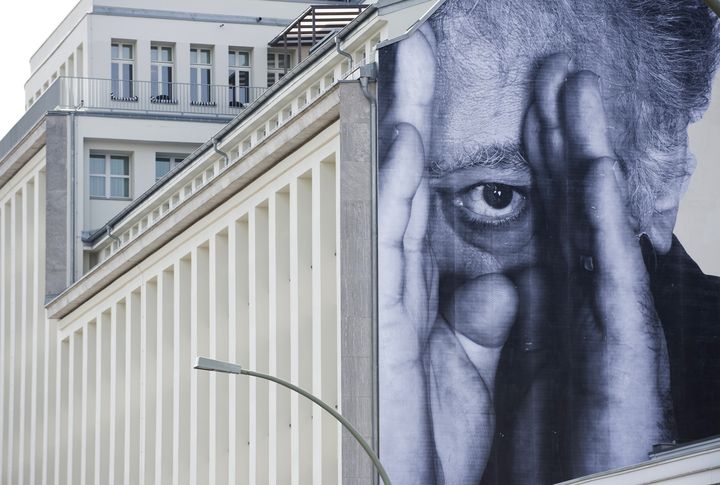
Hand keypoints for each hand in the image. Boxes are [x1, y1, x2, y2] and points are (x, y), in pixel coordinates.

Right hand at [379, 27, 517, 483]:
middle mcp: (397, 285)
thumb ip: (479, 323)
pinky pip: (389, 238)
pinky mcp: (379, 318)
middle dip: (412, 116)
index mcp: (422, 297)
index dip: (432, 149)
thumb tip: (497, 282)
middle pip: (406, 184)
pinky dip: (397, 189)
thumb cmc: (432, 445)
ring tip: (410, 67)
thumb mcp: (470, 372)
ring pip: (392, 197)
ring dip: (403, 132)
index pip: (427, 206)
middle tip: (415, 54)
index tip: (436, 97)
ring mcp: (383, 296)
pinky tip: (409, 139)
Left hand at [522, 54, 673, 473]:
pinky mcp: (621, 346)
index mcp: (555, 300)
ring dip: (583, 153)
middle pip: (566, 202)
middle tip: (552, 74)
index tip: (527, 108)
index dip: (533, 160)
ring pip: (591, 222)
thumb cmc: (556, 441)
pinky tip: (594, 172)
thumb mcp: (520, 367)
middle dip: (558, 134)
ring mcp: (605, 317)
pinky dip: (603, 221)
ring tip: (576, 93)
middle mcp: (583, 297)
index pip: (540, 214)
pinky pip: (611, 273)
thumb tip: (500, 279)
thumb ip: (506, 317)